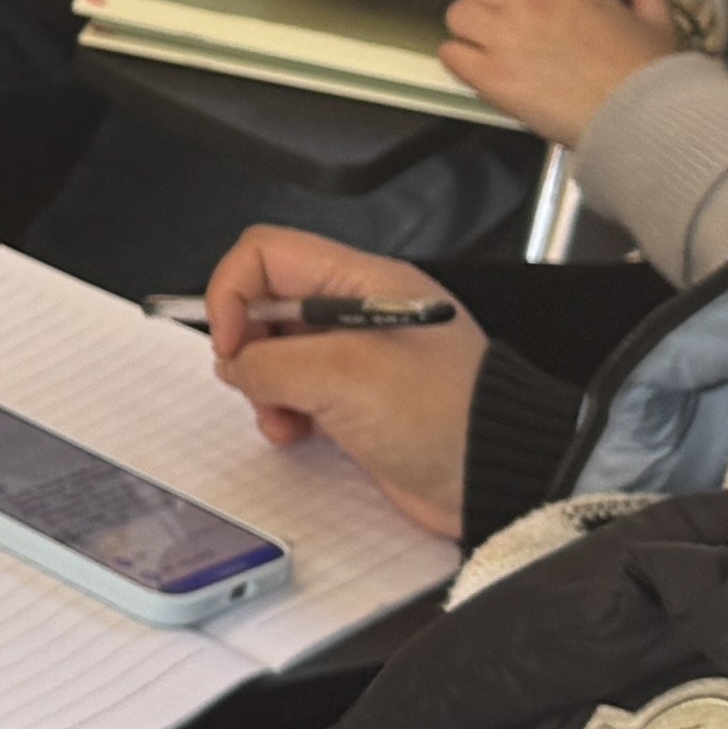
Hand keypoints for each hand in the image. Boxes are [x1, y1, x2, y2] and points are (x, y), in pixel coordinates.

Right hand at [200, 227, 483, 542]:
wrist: (495, 474)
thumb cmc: (445, 415)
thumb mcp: (344, 374)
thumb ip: (272, 361)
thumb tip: (236, 364)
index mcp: (360, 281)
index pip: (267, 254)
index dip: (234, 291)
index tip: (232, 342)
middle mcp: (355, 311)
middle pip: (266, 302)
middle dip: (246, 345)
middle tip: (253, 381)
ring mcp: (356, 358)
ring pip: (275, 352)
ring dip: (262, 387)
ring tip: (281, 418)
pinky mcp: (356, 401)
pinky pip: (297, 393)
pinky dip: (283, 412)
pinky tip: (296, 434)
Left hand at [437, 0, 681, 146]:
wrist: (636, 114)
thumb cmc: (648, 69)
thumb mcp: (657, 26)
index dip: (525, 2)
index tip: (536, 22)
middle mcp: (527, 3)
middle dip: (482, 5)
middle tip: (495, 29)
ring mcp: (504, 37)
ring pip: (456, 15)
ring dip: (465, 31)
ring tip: (481, 50)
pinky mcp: (489, 75)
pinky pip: (450, 54)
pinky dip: (457, 60)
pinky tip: (475, 72)